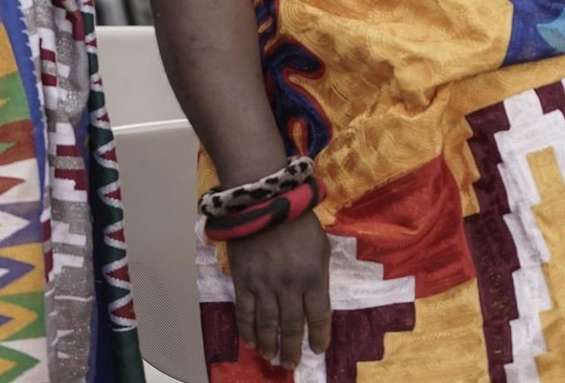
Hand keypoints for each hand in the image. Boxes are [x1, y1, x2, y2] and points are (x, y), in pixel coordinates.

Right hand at [228, 214, 330, 371]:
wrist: (264, 201)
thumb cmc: (298, 222)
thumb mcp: (321, 246)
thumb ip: (319, 275)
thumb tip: (315, 302)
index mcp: (313, 276)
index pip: (319, 316)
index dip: (320, 336)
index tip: (318, 349)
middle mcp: (289, 285)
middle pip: (291, 326)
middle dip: (292, 348)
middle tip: (291, 364)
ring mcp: (264, 285)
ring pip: (267, 324)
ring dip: (270, 344)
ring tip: (272, 358)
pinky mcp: (243, 281)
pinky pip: (244, 312)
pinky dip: (248, 330)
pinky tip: (251, 342)